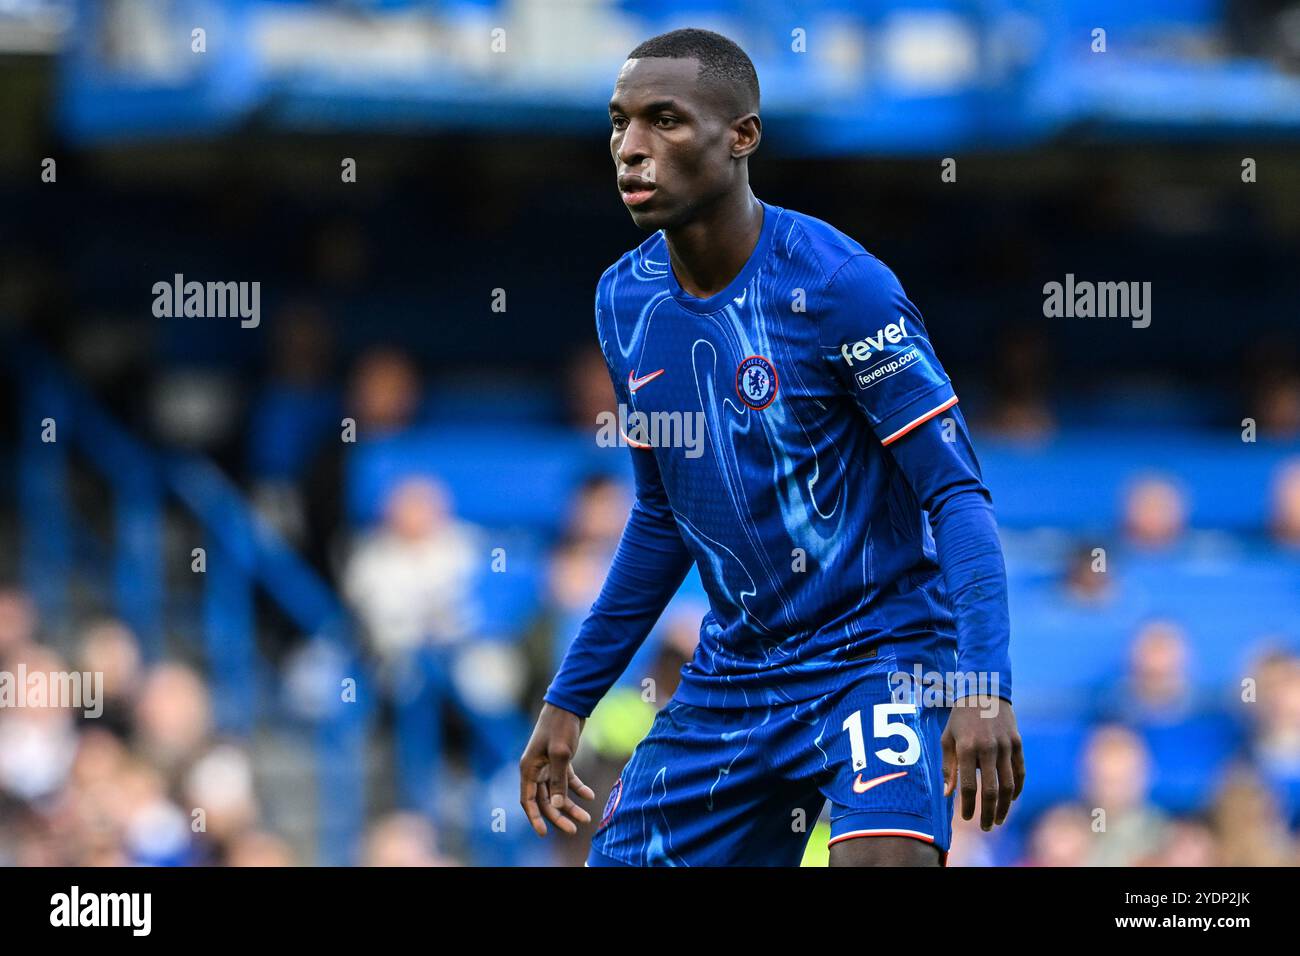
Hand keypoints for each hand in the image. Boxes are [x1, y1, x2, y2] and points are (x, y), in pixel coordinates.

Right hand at [519, 702, 596, 836]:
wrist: (569, 704)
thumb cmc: (561, 726)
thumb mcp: (561, 754)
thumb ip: (558, 781)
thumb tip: (555, 805)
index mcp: (529, 768)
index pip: (528, 800)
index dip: (535, 818)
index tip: (544, 834)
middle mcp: (535, 769)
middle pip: (544, 800)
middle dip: (558, 815)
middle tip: (574, 829)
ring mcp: (547, 765)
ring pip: (556, 792)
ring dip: (570, 805)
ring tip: (586, 817)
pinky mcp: (560, 760)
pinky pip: (567, 780)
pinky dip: (577, 789)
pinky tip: (589, 796)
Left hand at [941, 696, 1024, 830]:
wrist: (983, 691)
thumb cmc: (960, 718)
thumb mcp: (948, 738)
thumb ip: (948, 767)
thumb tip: (948, 794)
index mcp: (966, 748)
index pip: (968, 785)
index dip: (968, 805)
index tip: (966, 817)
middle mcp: (988, 749)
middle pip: (991, 790)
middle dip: (988, 813)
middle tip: (986, 827)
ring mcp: (1005, 746)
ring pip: (1009, 785)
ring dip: (1004, 806)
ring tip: (998, 819)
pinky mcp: (1018, 744)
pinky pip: (1020, 772)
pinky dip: (1017, 789)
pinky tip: (1011, 800)